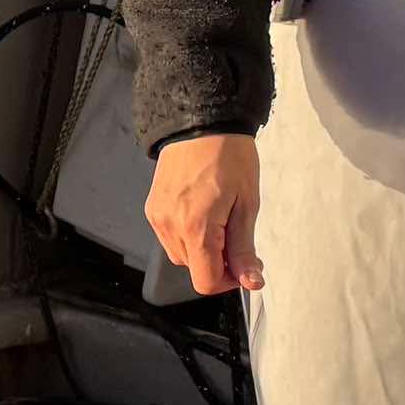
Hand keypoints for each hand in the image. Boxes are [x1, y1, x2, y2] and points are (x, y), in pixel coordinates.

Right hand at [146, 133, 263, 295]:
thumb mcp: (247, 204)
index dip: (229, 281)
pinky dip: (188, 235)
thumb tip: (251, 281)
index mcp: (196, 227)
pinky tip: (202, 211)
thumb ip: (244, 248)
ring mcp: (158, 218)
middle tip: (236, 233)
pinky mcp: (153, 209)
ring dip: (202, 249)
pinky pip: (171, 238)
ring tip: (218, 218)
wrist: (200, 122)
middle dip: (218, 262)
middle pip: (194, 270)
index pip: (206, 282)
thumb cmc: (228, 155)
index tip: (244, 264)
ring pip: (182, 256)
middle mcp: (170, 226)